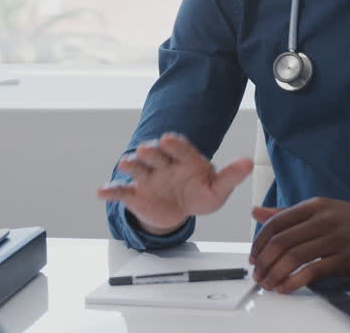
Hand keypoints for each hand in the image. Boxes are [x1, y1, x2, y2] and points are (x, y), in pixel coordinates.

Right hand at [96, 132, 252, 235]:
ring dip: (131, 164)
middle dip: (151, 151)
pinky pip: (121, 191)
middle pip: (155, 154)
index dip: (175, 144)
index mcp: (183, 159)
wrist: (180, 211)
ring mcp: (147, 178)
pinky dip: (110, 191)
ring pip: (137, 168)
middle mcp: (163, 164)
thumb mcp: (217, 189)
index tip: (170, 139)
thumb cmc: (199, 193)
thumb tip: (249, 162)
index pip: (179, 148)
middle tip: (147, 148)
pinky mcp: (135, 194)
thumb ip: (230, 176)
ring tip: (126, 163)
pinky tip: (101, 192)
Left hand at [249, 198, 349, 293]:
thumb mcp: (321, 209)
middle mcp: (323, 220)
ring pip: (293, 257)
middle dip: (264, 261)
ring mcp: (334, 239)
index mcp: (314, 206)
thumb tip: (257, 212)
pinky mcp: (344, 259)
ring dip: (275, 274)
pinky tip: (286, 287)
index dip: (259, 242)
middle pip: (281, 241)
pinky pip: (312, 272)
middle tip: (257, 274)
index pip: (276, 222)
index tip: (254, 256)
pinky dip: (293, 282)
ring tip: (269, 283)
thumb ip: (288, 213)